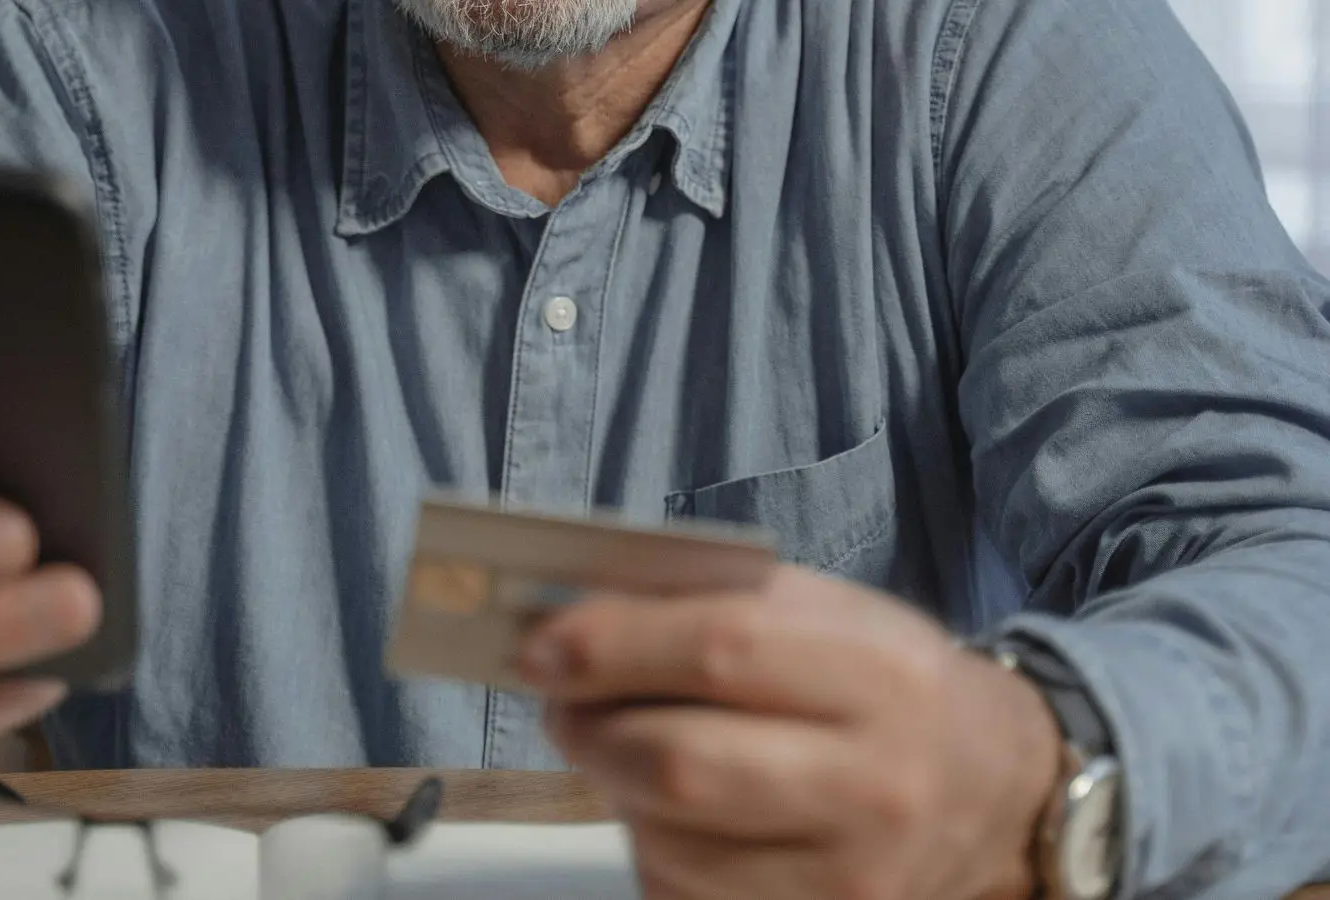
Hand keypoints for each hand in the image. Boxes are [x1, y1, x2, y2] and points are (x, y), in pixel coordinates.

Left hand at [519, 565, 1063, 899]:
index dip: (610, 646)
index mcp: (881, 674)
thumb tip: (573, 618)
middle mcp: (875, 783)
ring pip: (668, 841)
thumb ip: (714, 605)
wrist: (993, 790)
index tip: (540, 643)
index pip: (719, 650)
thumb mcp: (831, 615)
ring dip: (613, 790)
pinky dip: (652, 847)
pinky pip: (684, 895)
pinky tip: (670, 810)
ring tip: (621, 748)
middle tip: (560, 702)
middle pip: (680, 763)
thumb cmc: (890, 687)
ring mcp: (850, 876)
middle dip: (590, 728)